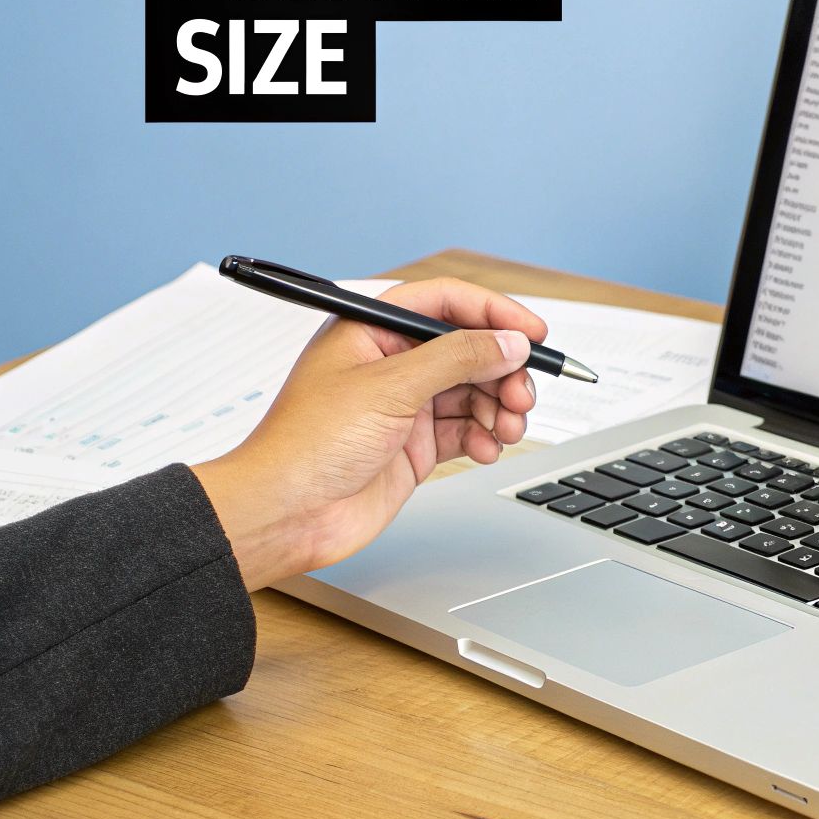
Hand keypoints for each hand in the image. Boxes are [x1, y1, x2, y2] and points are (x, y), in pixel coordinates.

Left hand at [192, 278, 546, 589]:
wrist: (284, 515)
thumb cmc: (307, 445)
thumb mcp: (390, 387)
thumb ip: (457, 358)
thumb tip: (508, 342)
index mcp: (371, 331)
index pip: (445, 303)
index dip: (494, 314)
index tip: (534, 333)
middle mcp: (390, 364)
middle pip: (468, 350)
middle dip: (502, 370)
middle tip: (522, 395)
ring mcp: (403, 406)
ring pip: (472, 392)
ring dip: (499, 407)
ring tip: (508, 428)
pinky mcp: (413, 445)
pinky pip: (465, 430)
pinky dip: (484, 437)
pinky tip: (487, 448)